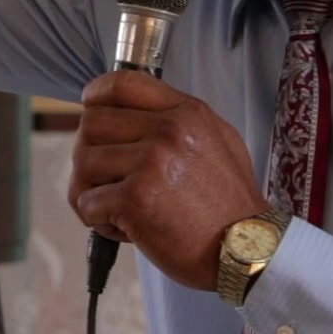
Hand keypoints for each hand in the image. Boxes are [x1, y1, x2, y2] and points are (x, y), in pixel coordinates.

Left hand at [70, 70, 271, 289]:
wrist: (249, 250)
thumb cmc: (230, 204)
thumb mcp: (219, 141)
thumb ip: (178, 120)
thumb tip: (132, 111)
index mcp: (187, 113)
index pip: (123, 84)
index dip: (96, 95)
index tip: (91, 109)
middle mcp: (168, 131)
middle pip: (92, 123)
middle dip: (91, 154)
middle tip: (107, 180)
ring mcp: (150, 163)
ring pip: (83, 162)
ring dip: (90, 190)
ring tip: (116, 210)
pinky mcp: (135, 199)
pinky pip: (86, 201)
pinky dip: (97, 220)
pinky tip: (124, 229)